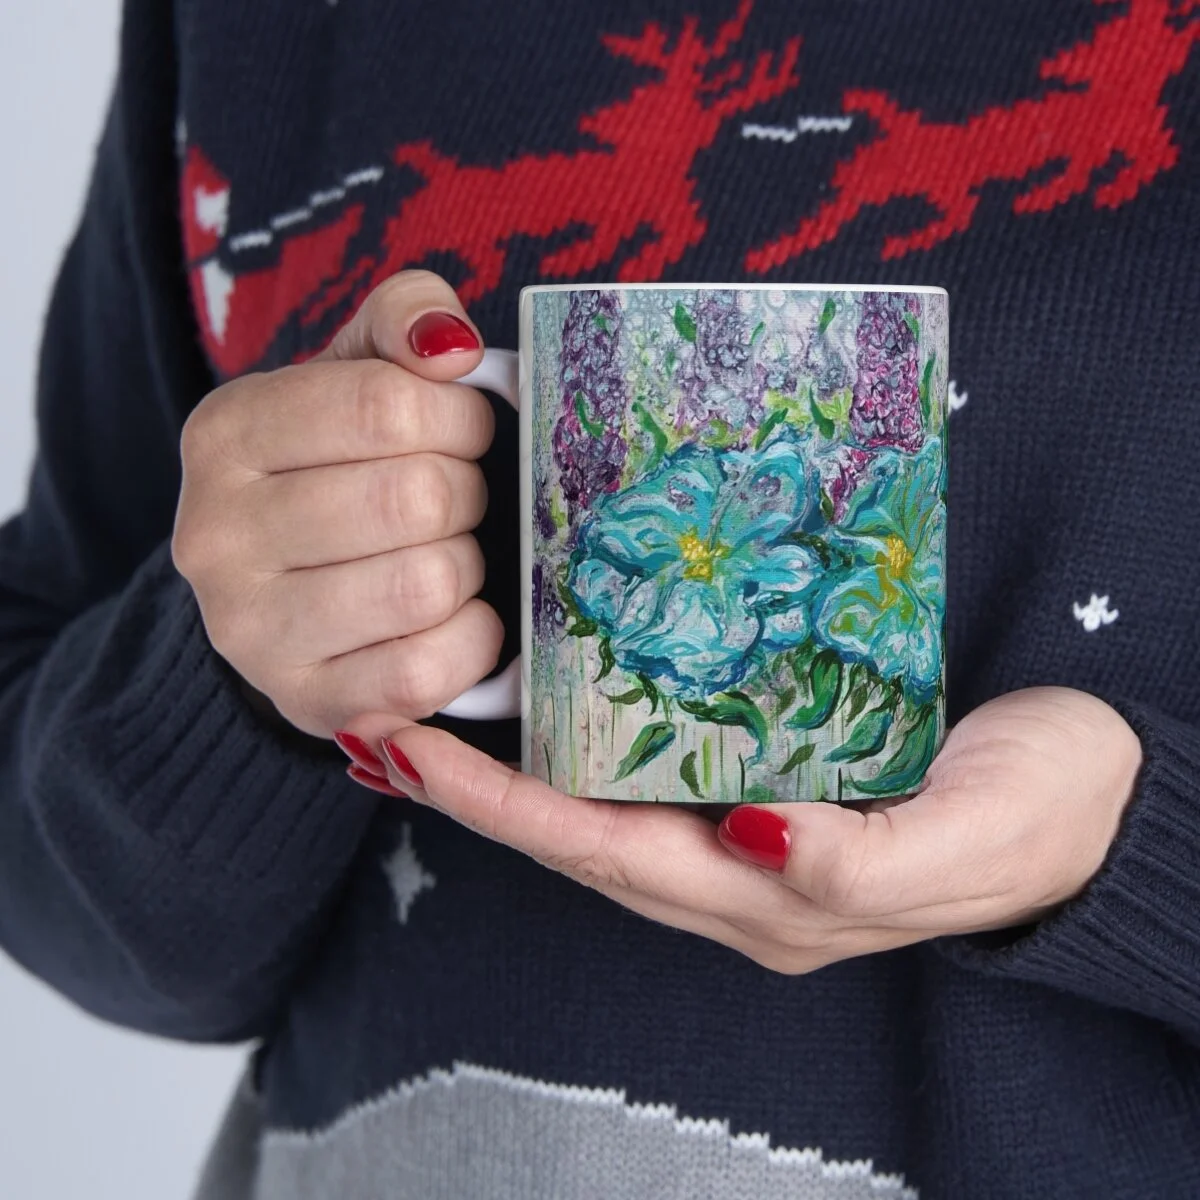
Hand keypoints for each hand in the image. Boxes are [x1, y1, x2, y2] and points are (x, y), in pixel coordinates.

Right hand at [173, 271, 502, 741]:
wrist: (285, 590)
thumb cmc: (338, 468)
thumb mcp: (357, 371)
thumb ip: (404, 320)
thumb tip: (451, 346)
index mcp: (226, 434)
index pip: (386, 406)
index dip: (459, 418)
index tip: (463, 431)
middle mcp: (217, 536)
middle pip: (415, 498)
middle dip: (466, 493)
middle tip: (456, 499)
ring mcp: (252, 631)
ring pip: (426, 584)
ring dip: (466, 566)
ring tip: (445, 554)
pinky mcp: (307, 701)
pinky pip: (426, 671)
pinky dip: (470, 639)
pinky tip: (454, 617)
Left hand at [369, 688, 1142, 972]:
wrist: (1099, 796)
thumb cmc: (1043, 814)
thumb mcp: (972, 837)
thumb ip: (864, 857)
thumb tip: (754, 837)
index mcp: (776, 899)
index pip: (607, 854)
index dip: (503, 809)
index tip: (409, 752)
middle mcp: (741, 875)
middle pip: (580, 838)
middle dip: (476, 791)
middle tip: (382, 723)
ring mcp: (751, 835)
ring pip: (605, 808)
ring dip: (515, 772)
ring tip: (432, 716)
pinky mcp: (774, 785)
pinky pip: (655, 771)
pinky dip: (585, 744)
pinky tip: (551, 704)